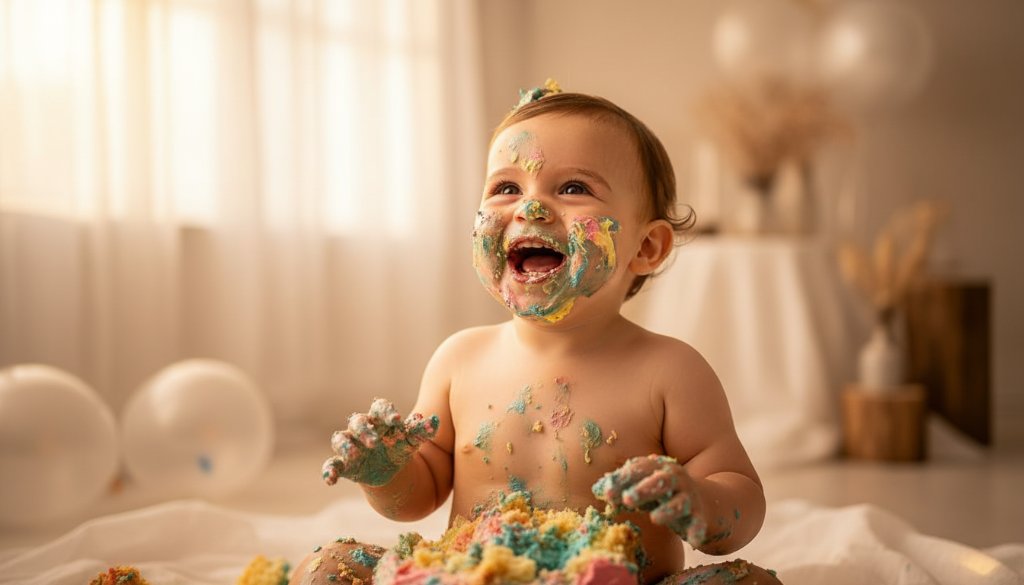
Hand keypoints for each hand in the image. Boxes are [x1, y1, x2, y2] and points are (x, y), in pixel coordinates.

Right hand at [321, 398, 438, 486]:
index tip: (396, 419)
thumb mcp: (411, 441)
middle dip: (364, 430)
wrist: (392, 473)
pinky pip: (331, 464)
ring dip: (346, 446)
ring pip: (340, 439)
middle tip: (374, 442)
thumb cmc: (400, 448)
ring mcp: (351, 446)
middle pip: (357, 422)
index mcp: (380, 420)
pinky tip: (330, 480)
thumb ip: (422, 431)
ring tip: (354, 454)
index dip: (386, 412)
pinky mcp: (344, 464)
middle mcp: (362, 430)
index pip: (379, 408)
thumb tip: (434, 420)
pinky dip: (328, 471)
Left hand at [592, 455, 708, 545]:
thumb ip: (622, 486)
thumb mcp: (644, 486)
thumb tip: (596, 489)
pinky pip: (699, 524)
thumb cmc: (665, 494)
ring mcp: (689, 498)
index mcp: (659, 468)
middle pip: (661, 481)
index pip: (639, 470)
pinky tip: (693, 540)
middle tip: (627, 499)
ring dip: (667, 510)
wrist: (708, 503)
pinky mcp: (700, 517)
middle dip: (644, 489)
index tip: (606, 494)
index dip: (622, 480)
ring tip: (655, 518)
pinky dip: (697, 531)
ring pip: (679, 503)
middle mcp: (676, 480)